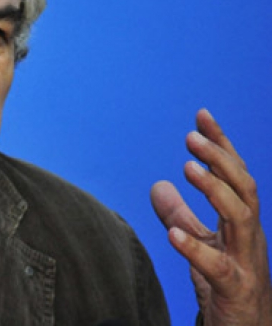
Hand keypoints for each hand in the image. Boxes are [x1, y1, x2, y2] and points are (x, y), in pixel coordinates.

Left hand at [151, 109, 271, 324]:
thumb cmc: (227, 287)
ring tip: (187, 168)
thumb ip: (181, 216)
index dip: (221, 145)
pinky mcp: (234, 291)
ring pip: (240, 218)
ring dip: (215, 190)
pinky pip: (216, 267)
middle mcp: (250, 237)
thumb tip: (157, 185)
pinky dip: (195, 248)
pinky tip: (173, 234)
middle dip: (220, 159)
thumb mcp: (200, 246)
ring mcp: (247, 263)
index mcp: (241, 223)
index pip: (234, 175)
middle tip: (190, 137)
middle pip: (243, 188)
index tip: (201, 115)